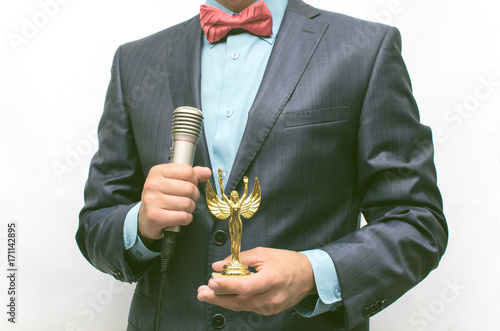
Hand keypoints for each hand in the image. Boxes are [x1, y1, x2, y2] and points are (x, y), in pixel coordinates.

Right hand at [138, 164, 210, 243]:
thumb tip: (206, 172)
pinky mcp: (155, 216)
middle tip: (187, 198)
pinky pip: (183, 217)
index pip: (187, 171)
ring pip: (187, 203)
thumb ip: (191, 174)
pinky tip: (179, 216)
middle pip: (189, 188)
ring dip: (190, 208)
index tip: (190, 184)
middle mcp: (153, 184)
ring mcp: (152, 200)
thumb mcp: (173, 181)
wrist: (146, 219)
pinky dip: (186, 218)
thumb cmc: (162, 197)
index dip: (194, 179)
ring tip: (182, 208)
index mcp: (157, 171)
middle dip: (194, 196)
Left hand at [197, 247, 316, 315]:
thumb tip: (219, 266)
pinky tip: (225, 295)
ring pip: (242, 306)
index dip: (227, 286)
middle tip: (201, 293)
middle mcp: (272, 296)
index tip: (211, 282)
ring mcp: (271, 306)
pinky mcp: (270, 311)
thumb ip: (240, 259)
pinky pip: (248, 307)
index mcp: (272, 279)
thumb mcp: (263, 254)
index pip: (246, 286)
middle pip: (240, 301)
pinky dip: (236, 301)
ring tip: (207, 293)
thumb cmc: (287, 262)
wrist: (308, 276)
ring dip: (223, 301)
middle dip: (217, 298)